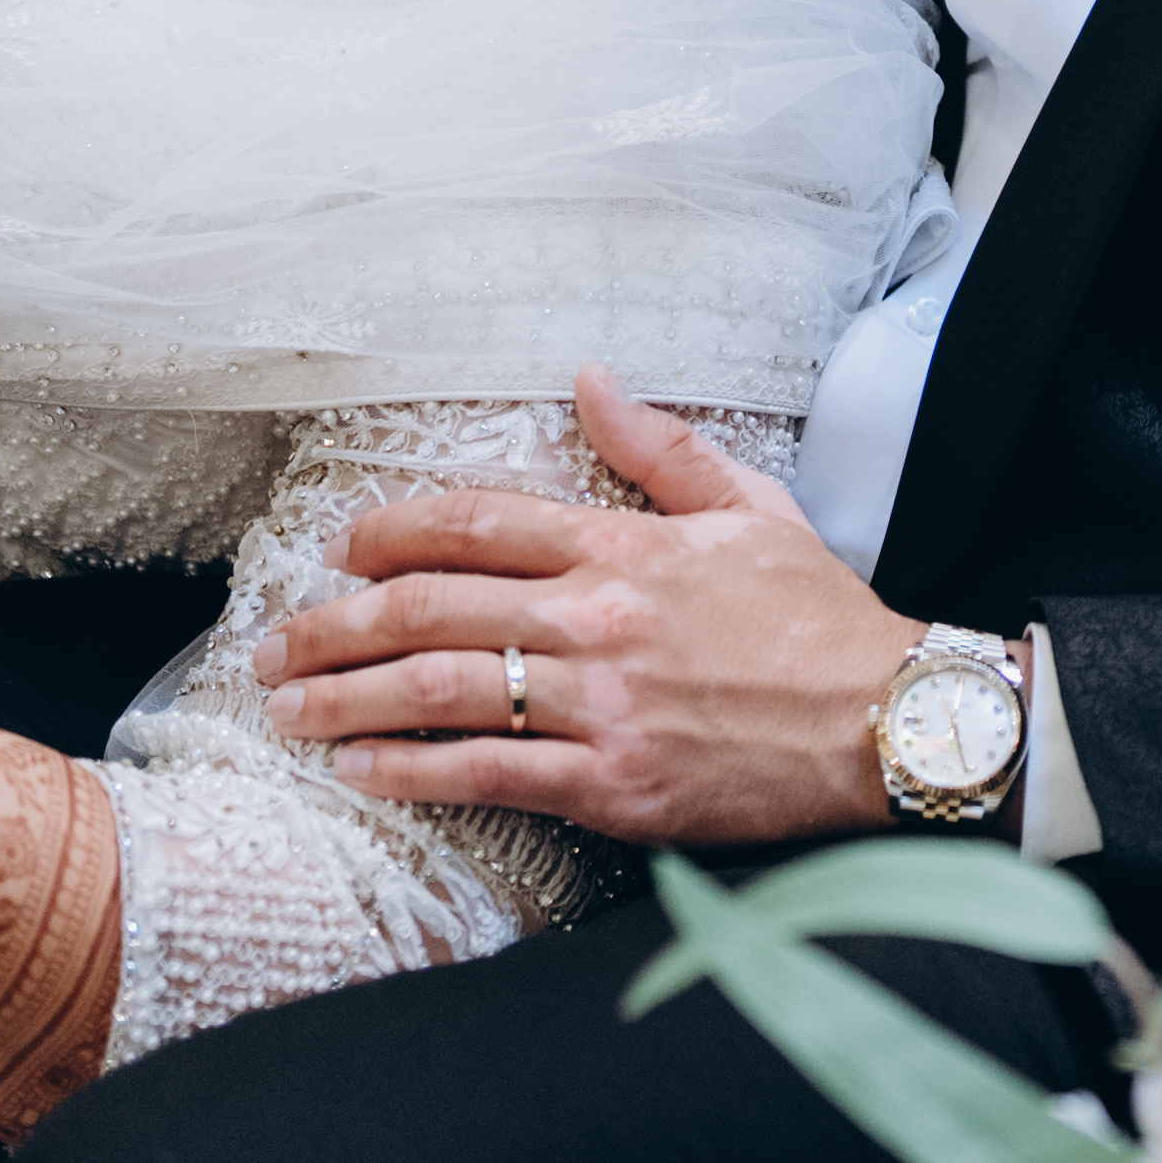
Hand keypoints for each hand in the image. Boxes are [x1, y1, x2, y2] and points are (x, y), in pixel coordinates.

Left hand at [259, 372, 926, 848]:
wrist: (887, 722)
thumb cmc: (821, 621)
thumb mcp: (751, 510)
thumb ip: (661, 448)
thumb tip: (591, 380)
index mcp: (626, 546)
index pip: (478, 523)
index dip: (392, 533)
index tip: (341, 548)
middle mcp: (599, 618)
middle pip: (432, 609)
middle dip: (335, 624)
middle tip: (274, 643)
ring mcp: (601, 703)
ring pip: (441, 691)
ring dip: (346, 696)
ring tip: (286, 708)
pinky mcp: (612, 783)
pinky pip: (486, 773)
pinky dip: (410, 769)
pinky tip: (359, 768)